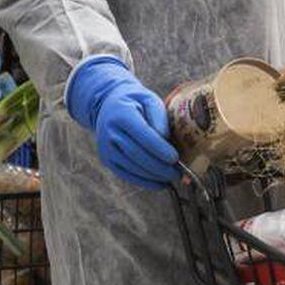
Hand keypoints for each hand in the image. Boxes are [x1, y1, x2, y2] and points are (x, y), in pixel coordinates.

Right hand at [66, 56, 179, 189]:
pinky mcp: (107, 160)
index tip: (175, 158)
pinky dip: (144, 182)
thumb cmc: (135, 103)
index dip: (159, 148)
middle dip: (159, 166)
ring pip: (132, 167)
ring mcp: (106, 148)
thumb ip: (159, 117)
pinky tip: (159, 184)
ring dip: (154, 176)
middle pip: (137, 154)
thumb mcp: (149, 100)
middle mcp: (110, 132)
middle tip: (178, 173)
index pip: (142, 134)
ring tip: (172, 178)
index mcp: (121, 114)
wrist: (108, 106)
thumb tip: (165, 138)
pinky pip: (126, 175)